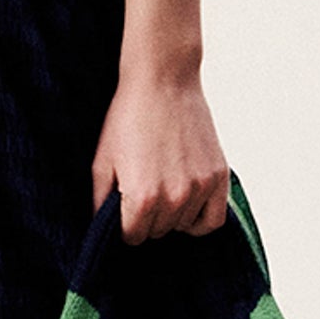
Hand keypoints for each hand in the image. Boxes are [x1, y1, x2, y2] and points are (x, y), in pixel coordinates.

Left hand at [91, 69, 229, 243]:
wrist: (163, 81)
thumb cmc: (128, 118)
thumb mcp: (102, 160)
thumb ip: (100, 201)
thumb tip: (100, 228)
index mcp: (142, 198)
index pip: (131, 237)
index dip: (123, 222)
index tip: (123, 205)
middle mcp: (174, 198)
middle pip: (157, 232)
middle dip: (146, 217)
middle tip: (142, 188)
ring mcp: (200, 189)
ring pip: (182, 226)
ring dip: (171, 214)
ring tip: (162, 185)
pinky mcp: (219, 177)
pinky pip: (213, 220)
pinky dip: (199, 220)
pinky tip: (187, 206)